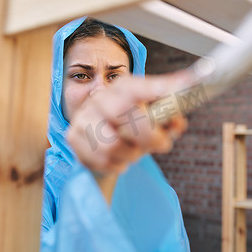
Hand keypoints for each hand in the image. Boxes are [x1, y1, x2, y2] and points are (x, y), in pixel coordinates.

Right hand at [66, 73, 188, 175]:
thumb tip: (178, 122)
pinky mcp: (73, 137)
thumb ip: (169, 116)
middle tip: (161, 143)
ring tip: (134, 151)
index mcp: (122, 87)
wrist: (101, 140)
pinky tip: (119, 158)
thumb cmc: (132, 126)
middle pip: (123, 115)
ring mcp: (83, 117)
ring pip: (112, 145)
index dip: (153, 89)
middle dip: (149, 136)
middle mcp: (99, 98)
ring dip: (131, 154)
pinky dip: (117, 164)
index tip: (174, 91)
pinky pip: (101, 160)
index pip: (134, 87)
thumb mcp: (153, 116)